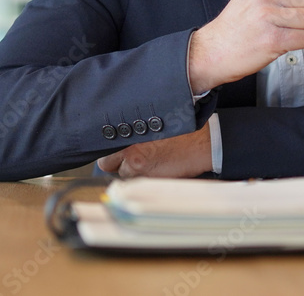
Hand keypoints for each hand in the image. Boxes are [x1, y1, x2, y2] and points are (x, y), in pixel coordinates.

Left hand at [96, 124, 211, 177]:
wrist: (201, 141)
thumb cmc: (179, 129)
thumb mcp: (151, 121)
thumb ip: (131, 130)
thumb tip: (116, 142)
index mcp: (126, 131)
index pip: (102, 147)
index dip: (109, 151)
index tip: (114, 153)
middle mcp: (128, 148)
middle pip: (106, 164)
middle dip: (117, 164)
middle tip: (131, 159)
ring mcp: (137, 165)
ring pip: (123, 174)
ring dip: (132, 172)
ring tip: (150, 162)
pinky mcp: (148, 178)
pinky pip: (138, 182)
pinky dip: (145, 178)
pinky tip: (158, 168)